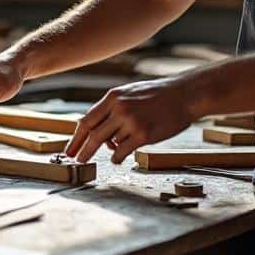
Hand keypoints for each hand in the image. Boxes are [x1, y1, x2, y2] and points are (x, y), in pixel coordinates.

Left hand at [65, 76, 196, 163]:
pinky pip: (122, 151)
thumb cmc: (157, 95)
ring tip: (108, 152)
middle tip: (75, 161)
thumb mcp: (129, 94)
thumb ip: (112, 109)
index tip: (69, 149)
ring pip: (109, 143)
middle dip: (82, 150)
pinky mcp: (144, 135)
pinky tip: (118, 157)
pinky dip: (117, 157)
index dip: (76, 137)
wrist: (185, 94)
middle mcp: (119, 109)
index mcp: (112, 97)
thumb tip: (97, 130)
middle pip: (92, 135)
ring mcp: (131, 122)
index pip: (86, 120)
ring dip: (107, 150)